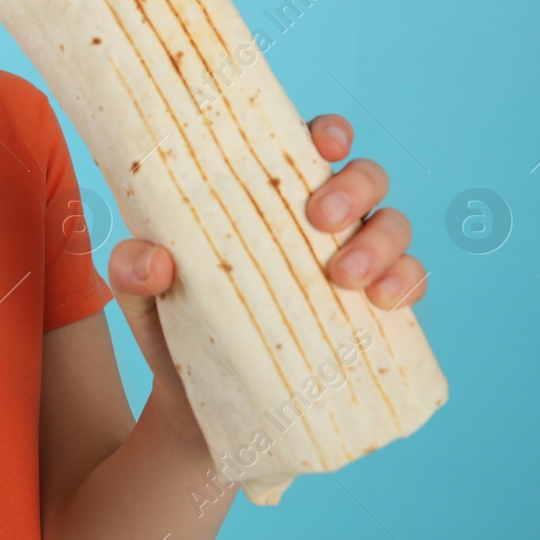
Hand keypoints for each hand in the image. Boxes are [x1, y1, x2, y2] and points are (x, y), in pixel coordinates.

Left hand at [106, 113, 426, 401]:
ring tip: (346, 278)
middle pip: (362, 176)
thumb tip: (154, 258)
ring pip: (392, 224)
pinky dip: (408, 282)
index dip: (327, 132)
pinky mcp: (370, 311)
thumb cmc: (171, 322)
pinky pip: (409, 281)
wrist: (196, 408)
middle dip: (353, 187)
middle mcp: (315, 219)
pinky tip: (387, 302)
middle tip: (319, 220)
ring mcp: (349, 260)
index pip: (304, 144)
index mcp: (263, 192)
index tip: (323, 142)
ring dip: (381, 241)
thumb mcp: (138, 294)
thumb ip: (130, 268)